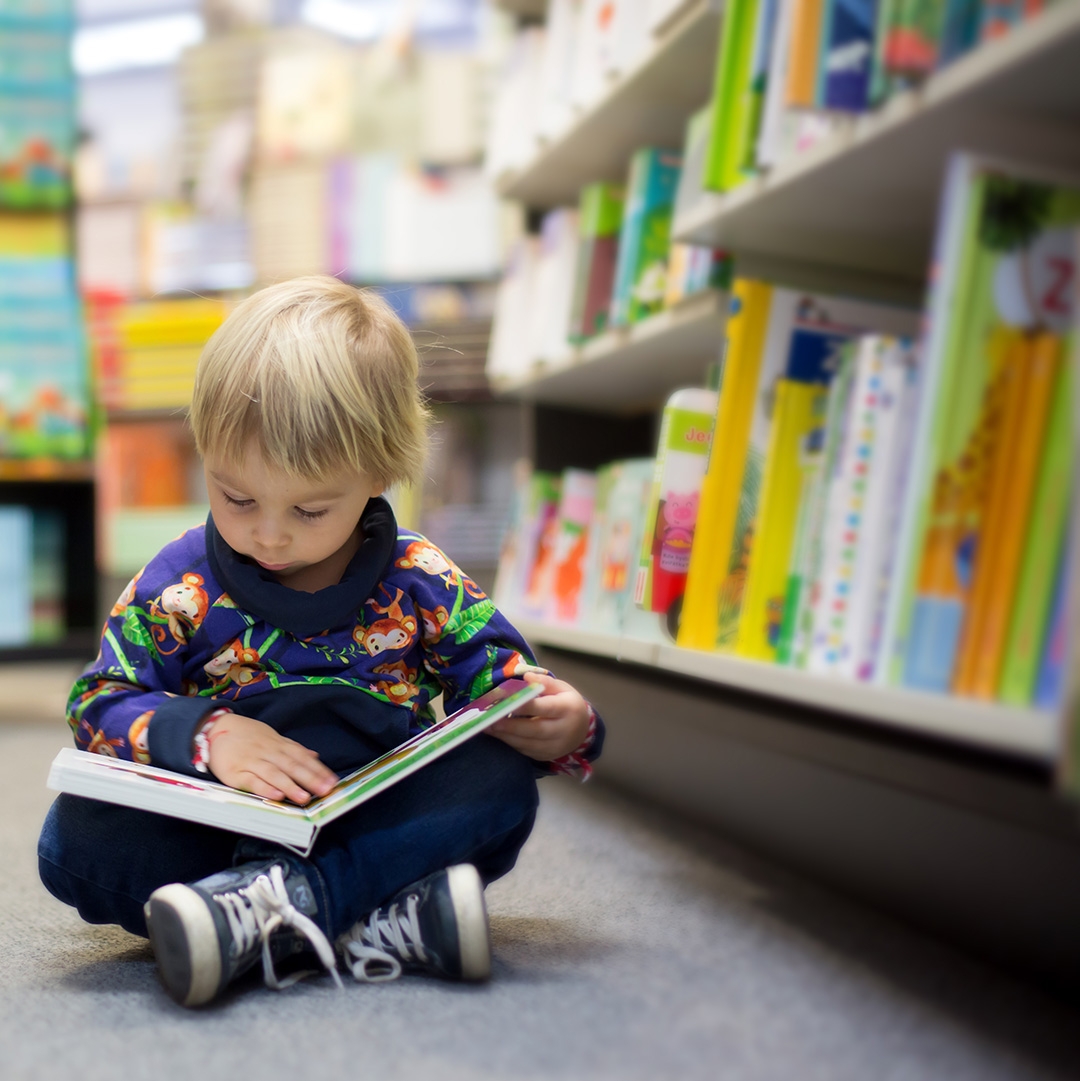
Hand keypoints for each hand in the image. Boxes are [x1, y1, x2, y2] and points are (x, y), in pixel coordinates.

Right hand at [205, 713, 337, 804]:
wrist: (216, 728)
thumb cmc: (248, 737)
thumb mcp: (273, 738)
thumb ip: (294, 749)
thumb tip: (315, 756)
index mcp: (279, 745)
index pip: (302, 758)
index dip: (318, 770)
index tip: (332, 781)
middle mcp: (268, 752)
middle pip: (292, 766)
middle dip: (310, 779)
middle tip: (325, 790)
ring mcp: (252, 762)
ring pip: (274, 774)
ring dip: (290, 785)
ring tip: (304, 797)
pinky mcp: (236, 773)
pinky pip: (252, 781)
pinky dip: (264, 788)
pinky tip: (276, 795)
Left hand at [488, 672, 591, 761]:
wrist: (582, 730)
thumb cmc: (568, 703)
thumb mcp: (562, 688)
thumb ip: (544, 682)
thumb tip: (527, 677)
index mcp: (568, 709)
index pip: (546, 708)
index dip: (526, 706)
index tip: (507, 703)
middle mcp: (563, 730)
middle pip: (536, 730)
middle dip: (511, 726)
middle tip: (491, 720)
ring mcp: (556, 746)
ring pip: (529, 744)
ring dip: (507, 736)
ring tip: (489, 727)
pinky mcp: (547, 756)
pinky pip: (526, 751)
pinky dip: (511, 743)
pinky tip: (499, 735)